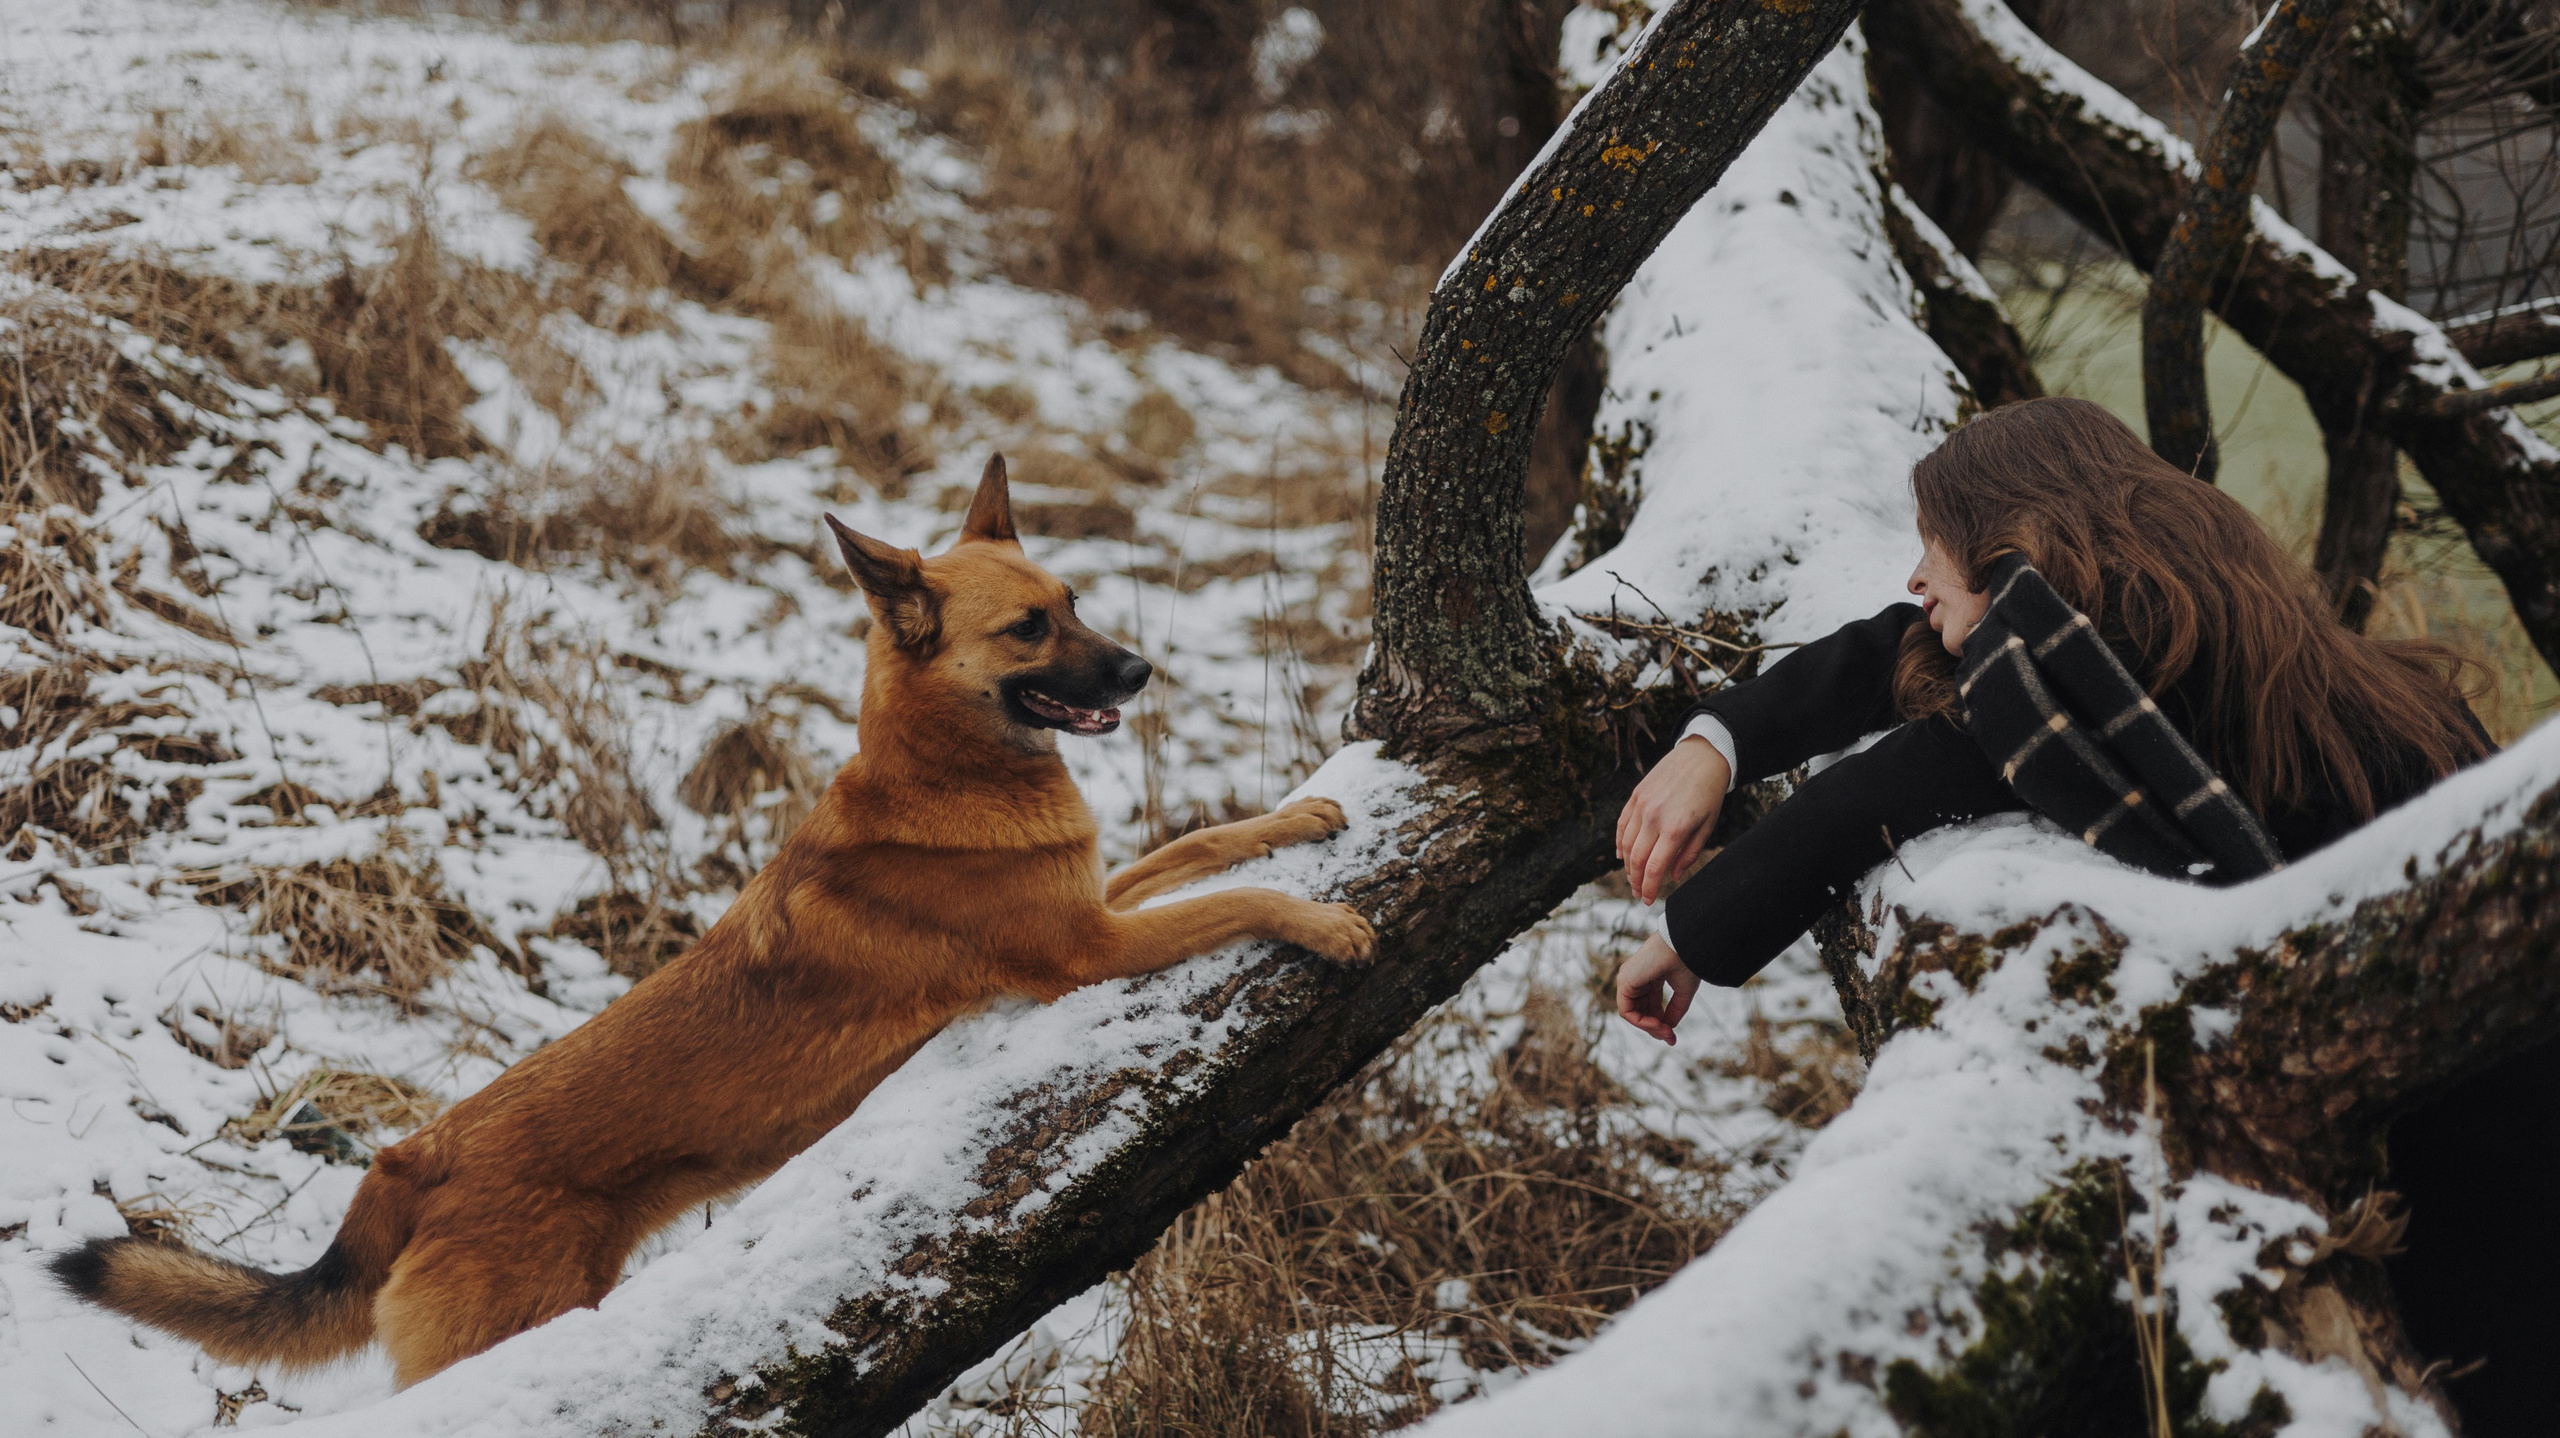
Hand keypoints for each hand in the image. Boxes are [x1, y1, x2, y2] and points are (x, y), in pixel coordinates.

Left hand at [1615, 934, 1697, 1044]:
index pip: (1650, 1007)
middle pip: (1641, 1013)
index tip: (1673, 1037)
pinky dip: (1641, 1022)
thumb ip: (1674, 1011)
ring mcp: (1628, 980)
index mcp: (1649, 978)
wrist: (1685, 945)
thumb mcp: (1683, 992)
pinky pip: (1627, 1011)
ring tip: (1666, 1032)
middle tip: (1671, 1038)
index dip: (1661, 1024)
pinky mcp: (1624, 982)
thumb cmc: (1686, 962)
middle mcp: (1636, 979)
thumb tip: (1668, 1030)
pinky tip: (1658, 1024)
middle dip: (1655, 1029)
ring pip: (1633, 1015)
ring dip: (1649, 1028)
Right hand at [1616, 736, 1729, 902]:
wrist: (1702, 756)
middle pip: (1637, 859)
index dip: (1649, 888)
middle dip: (1636, 881)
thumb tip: (1672, 876)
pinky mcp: (1635, 795)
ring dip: (1627, 865)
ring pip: (1626, 844)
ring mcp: (1641, 805)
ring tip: (1633, 877)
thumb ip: (1688, 854)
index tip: (1647, 900)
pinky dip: (1620, 842)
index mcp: (1675, 828)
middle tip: (1639, 893)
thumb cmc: (1709, 794)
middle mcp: (1654, 817)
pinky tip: (1621, 855)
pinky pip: (1622, 824)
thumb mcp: (1707, 826)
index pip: (1654, 867)